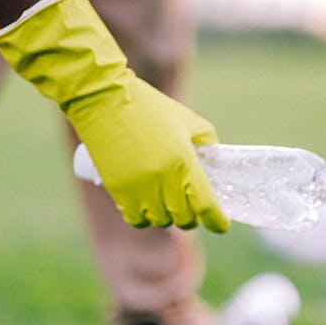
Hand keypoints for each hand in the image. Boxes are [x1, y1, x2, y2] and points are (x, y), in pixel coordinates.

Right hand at [0, 0, 229, 232]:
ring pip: (161, 221)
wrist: (104, 100)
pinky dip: (145, 217)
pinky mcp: (118, 191)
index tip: (220, 224)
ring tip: (166, 200)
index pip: (206, 206)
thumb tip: (216, 162)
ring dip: (167, 215)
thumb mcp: (187, 120)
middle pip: (184, 219)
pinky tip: (147, 207)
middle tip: (191, 205)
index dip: (216, 221)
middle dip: (192, 215)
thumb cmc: (148, 106)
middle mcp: (163, 181)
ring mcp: (139, 188)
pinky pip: (136, 219)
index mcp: (184, 162)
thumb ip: (208, 143)